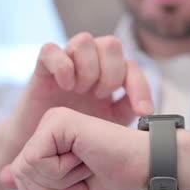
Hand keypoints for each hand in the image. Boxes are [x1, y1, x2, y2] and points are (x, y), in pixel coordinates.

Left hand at [1, 107, 148, 189]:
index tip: (75, 185)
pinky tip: (83, 158)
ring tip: (85, 165)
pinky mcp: (58, 120)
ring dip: (58, 182)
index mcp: (49, 139)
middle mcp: (48, 125)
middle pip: (19, 172)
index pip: (20, 175)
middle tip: (81, 176)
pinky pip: (36, 159)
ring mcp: (53, 120)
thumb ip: (33, 183)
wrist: (143, 168)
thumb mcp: (64, 189)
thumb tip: (0, 176)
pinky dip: (60, 171)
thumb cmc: (114, 178)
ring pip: (25, 167)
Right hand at [9, 33, 153, 149]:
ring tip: (81, 92)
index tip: (142, 112)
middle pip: (111, 44)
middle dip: (111, 73)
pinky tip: (65, 86)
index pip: (132, 66)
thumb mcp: (109, 125)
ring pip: (84, 40)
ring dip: (87, 68)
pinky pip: (51, 49)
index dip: (141, 87)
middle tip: (100, 97)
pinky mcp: (42, 67)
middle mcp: (90, 64)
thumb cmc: (77, 136)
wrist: (44, 150)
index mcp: (109, 76)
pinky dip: (62, 66)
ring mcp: (66, 62)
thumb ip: (128, 110)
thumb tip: (147, 106)